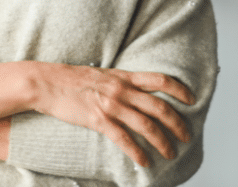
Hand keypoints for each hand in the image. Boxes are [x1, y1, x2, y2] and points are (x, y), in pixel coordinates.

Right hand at [27, 63, 193, 165]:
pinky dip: (138, 153)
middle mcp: (121, 90)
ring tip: (170, 153)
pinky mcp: (98, 120)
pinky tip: (145, 162)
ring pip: (147, 126)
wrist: (46, 83)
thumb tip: (135, 90)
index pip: (160, 80)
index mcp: (124, 76)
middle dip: (177, 124)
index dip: (180, 90)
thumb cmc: (71, 79)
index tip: (191, 100)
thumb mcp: (102, 74)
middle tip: (186, 136)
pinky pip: (124, 140)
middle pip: (159, 107)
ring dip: (162, 142)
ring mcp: (110, 105)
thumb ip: (120, 81)